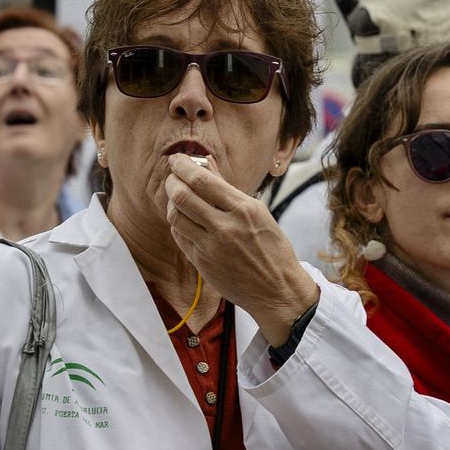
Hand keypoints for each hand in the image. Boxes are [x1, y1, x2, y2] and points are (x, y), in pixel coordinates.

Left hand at [163, 155, 319, 344]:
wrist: (277, 290)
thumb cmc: (272, 248)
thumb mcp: (258, 212)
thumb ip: (228, 188)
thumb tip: (206, 162)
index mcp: (244, 209)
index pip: (202, 180)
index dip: (183, 166)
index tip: (176, 159)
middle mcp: (226, 227)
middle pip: (182, 196)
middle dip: (172, 181)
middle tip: (172, 176)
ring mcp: (212, 247)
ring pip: (175, 217)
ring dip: (171, 202)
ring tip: (177, 197)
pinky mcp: (202, 263)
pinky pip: (179, 236)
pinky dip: (177, 223)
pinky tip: (184, 219)